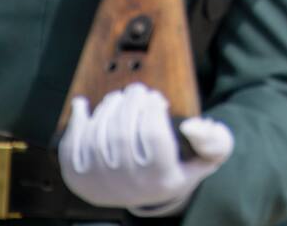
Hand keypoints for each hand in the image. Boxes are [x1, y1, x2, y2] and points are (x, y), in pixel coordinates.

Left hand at [58, 83, 232, 215]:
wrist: (148, 195)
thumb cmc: (178, 167)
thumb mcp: (207, 158)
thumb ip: (214, 140)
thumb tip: (192, 125)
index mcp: (160, 178)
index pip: (152, 134)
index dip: (153, 107)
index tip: (157, 99)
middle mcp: (129, 185)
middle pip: (123, 131)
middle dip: (130, 100)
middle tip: (138, 91)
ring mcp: (101, 184)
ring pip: (99, 134)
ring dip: (108, 106)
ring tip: (120, 99)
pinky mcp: (80, 180)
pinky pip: (73, 146)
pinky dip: (76, 121)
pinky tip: (83, 107)